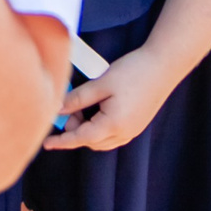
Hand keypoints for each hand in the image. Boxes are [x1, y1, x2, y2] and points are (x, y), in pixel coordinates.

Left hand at [40, 49, 174, 152]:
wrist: (164, 66)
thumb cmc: (133, 72)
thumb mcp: (100, 84)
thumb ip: (77, 99)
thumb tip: (57, 109)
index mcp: (114, 125)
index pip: (81, 138)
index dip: (62, 142)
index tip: (46, 143)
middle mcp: (125, 133)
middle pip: (91, 141)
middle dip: (75, 129)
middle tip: (68, 106)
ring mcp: (133, 130)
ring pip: (102, 139)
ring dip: (87, 128)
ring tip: (81, 105)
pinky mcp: (137, 124)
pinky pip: (112, 134)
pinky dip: (98, 127)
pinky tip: (95, 109)